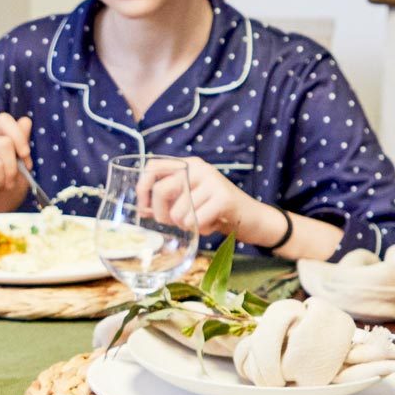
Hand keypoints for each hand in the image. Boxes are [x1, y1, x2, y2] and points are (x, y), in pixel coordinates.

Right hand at [0, 114, 34, 214]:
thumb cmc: (9, 187)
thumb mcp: (22, 167)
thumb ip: (22, 145)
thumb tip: (25, 121)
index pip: (3, 120)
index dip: (17, 135)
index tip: (25, 156)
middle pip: (3, 143)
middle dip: (14, 167)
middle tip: (12, 180)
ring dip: (4, 180)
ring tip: (2, 187)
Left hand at [141, 156, 284, 246]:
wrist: (252, 218)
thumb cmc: (215, 211)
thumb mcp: (190, 200)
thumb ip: (168, 200)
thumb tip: (142, 210)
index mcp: (188, 164)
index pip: (153, 167)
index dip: (142, 188)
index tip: (143, 208)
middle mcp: (199, 167)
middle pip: (161, 191)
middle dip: (161, 214)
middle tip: (173, 224)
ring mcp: (212, 181)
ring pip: (178, 212)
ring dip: (185, 225)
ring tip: (200, 222)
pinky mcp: (223, 197)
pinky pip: (194, 221)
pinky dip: (199, 230)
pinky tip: (211, 224)